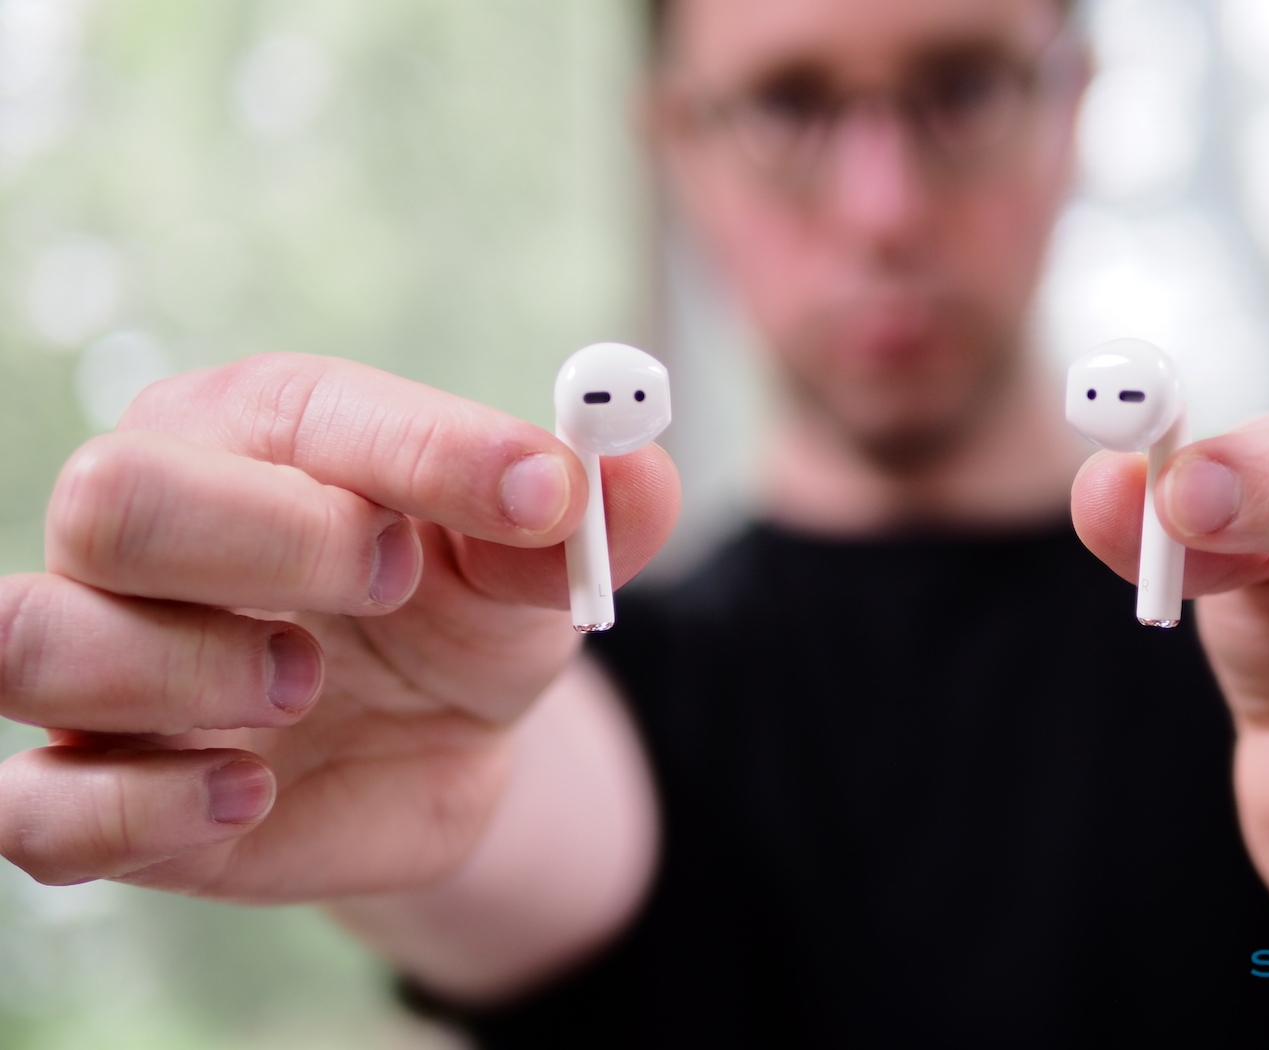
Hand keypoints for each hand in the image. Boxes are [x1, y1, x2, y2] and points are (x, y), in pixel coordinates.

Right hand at [0, 354, 678, 901]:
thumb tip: (638, 472)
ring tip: (303, 689)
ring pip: (27, 640)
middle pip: (111, 497)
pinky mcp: (96, 792)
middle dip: (264, 542)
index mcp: (258, 436)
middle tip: (385, 585)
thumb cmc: (465, 617)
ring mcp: (107, 663)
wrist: (439, 743)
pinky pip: (28, 809)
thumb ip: (580, 521)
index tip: (540, 495)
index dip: (423, 453)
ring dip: (179, 671)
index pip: (295, 411)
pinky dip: (133, 811)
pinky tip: (249, 793)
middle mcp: (151, 531)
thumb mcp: (534, 572)